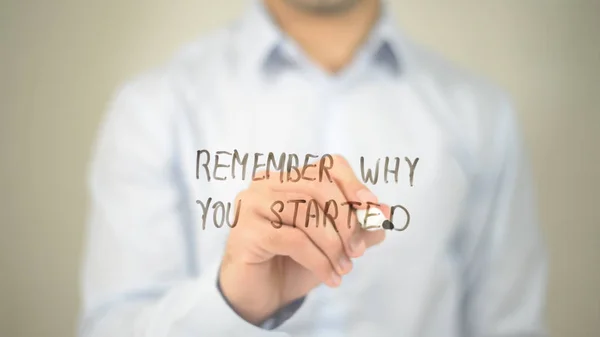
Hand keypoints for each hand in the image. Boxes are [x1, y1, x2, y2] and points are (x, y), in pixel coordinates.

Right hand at [218, 155, 388, 323]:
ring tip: (344, 268)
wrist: (260, 295)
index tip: (372, 211)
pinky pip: (293, 239)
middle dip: (346, 220)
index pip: (326, 166)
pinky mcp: (246, 230)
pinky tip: (330, 277)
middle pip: (318, 186)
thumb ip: (358, 226)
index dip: (353, 185)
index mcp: (288, 179)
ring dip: (333, 245)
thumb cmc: (294, 262)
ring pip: (306, 213)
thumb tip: (385, 211)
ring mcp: (252, 204)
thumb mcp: (334, 243)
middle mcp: (266, 183)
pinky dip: (318, 260)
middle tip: (358, 251)